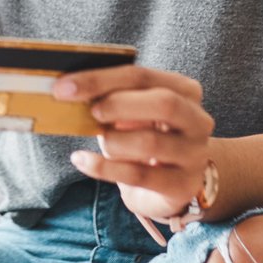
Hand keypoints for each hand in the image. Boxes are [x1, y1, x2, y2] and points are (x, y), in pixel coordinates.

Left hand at [59, 65, 215, 223]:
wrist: (173, 182)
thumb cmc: (146, 135)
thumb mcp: (135, 112)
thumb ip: (113, 96)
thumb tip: (70, 89)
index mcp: (185, 90)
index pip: (142, 76)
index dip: (101, 79)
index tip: (64, 87)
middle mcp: (197, 120)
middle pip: (163, 103)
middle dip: (118, 103)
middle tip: (90, 111)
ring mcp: (193, 154)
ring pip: (150, 142)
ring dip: (113, 141)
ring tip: (101, 140)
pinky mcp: (181, 185)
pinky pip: (138, 176)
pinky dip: (103, 167)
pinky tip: (81, 160)